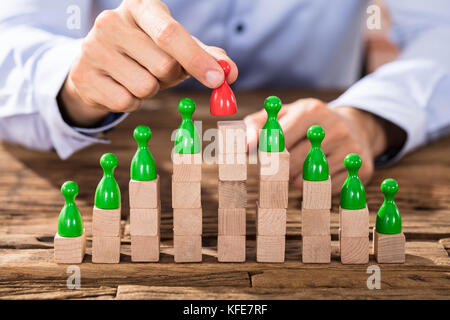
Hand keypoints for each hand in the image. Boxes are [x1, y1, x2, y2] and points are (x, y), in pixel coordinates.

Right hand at [59, 0, 237, 126]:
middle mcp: (112, 21)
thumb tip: (230, 72)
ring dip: (151, 90)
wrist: (100, 64)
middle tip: (158, 69)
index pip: (171, 33)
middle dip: (169, 76)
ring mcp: (92, 47)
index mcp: (140, 7)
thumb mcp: (177, 49)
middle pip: (163, 65)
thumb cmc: (147, 52)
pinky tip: (122, 86)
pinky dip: (133, 102)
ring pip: (145, 87)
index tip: (218, 80)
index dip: (197, 59)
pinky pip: (126, 102)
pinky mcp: (83, 75)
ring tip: (138, 76)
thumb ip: (206, 56)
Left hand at [245, 98, 387, 193]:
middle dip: (281, 169)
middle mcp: (334, 127)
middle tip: (280, 167)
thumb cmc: (308, 123)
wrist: (354, 127)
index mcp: (311, 110)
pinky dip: (317, 187)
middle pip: (292, 161)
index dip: (266, 152)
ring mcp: (350, 148)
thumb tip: (245, 145)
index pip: (279, 138)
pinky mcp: (362, 168)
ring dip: (296, 179)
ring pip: (309, 178)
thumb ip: (258, 125)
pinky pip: (327, 188)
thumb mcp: (285, 115)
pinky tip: (321, 173)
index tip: (261, 158)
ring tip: (300, 168)